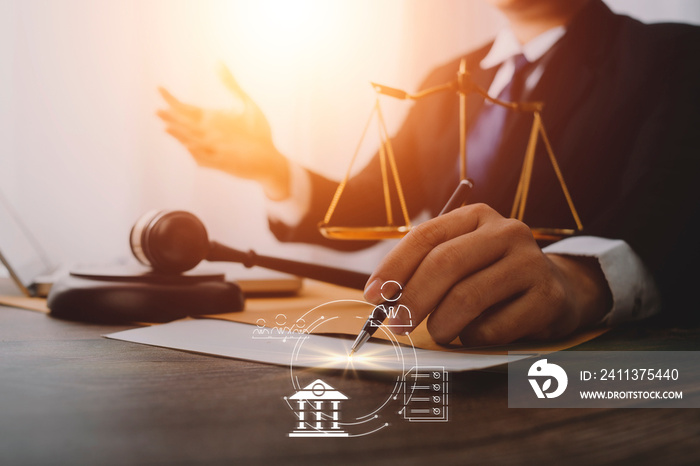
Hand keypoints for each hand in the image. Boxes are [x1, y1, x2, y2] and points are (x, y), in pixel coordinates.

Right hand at [157, 65, 289, 199]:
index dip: (172, 100)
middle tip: (157, 110)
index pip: (186, 109)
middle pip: (184, 125)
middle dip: (171, 118)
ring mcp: (213, 149)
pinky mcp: (222, 163)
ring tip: (167, 127)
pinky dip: (197, 153)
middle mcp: (207, 134)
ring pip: (191, 141)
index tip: (160, 88)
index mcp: (211, 120)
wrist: (271, 158)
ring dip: (180, 135)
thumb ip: (231, 85)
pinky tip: (190, 145)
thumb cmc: (258, 133)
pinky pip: (205, 158)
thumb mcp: (245, 104)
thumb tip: (218, 61)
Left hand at [363, 204, 611, 345]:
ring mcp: (531, 262)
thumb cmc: (493, 277)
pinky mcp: (548, 297)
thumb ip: (425, 269)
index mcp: (478, 216)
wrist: (559, 289)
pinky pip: (494, 327)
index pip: (425, 236)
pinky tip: (475, 334)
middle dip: (412, 299)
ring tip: (438, 332)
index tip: (372, 295)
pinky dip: (474, 338)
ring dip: (441, 324)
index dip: (393, 267)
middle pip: (444, 263)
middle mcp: (507, 231)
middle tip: (397, 325)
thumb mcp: (463, 259)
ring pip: (467, 297)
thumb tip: (380, 297)